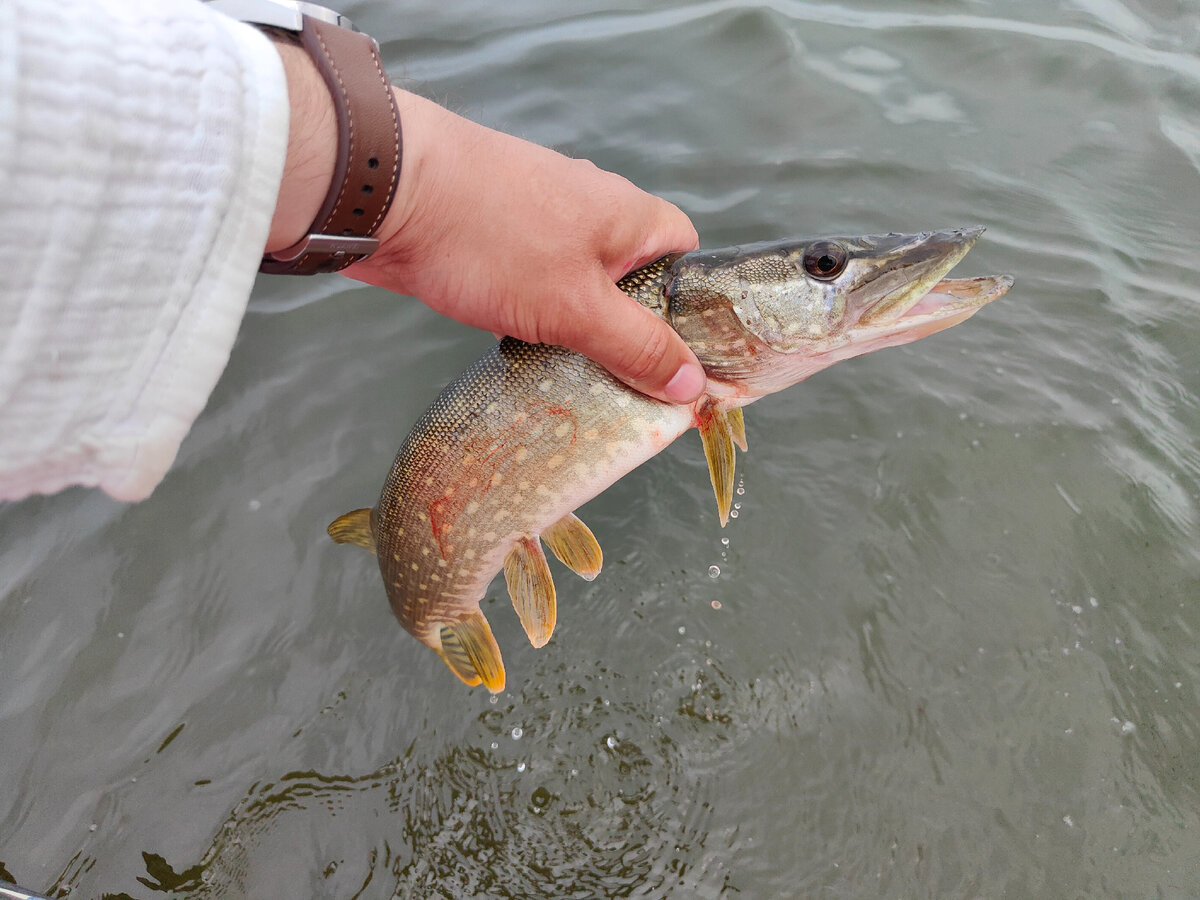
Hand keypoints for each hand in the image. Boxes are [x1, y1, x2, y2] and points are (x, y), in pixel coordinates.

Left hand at [266, 42, 705, 404]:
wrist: (386, 194)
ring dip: (578, 327)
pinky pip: (534, 286)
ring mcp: (538, 223)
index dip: (689, 302)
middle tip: (630, 383)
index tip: (685, 354)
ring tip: (579, 379)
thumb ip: (637, 345)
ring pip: (578, 285)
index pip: (684, 251)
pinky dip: (536, 318)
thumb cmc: (493, 240)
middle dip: (630, 328)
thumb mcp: (578, 306)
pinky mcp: (495, 241)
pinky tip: (525, 353)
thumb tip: (692, 383)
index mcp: (627, 214)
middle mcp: (589, 211)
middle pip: (631, 275)